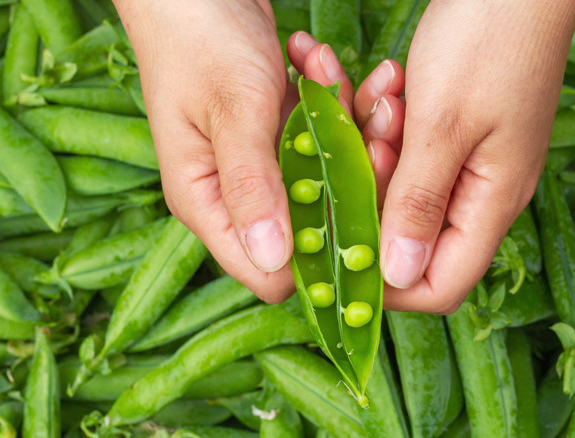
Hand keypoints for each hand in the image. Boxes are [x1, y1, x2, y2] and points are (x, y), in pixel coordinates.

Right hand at [114, 0, 403, 302]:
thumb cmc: (198, 38)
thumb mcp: (231, 111)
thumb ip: (250, 185)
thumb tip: (272, 259)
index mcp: (207, 202)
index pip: (268, 271)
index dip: (322, 261)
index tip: (370, 221)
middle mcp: (236, 193)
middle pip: (311, 223)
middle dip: (352, 178)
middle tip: (376, 125)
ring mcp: (261, 163)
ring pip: (326, 175)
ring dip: (347, 125)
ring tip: (343, 73)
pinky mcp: (280, 134)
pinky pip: (323, 136)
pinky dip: (333, 100)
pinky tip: (318, 59)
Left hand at [379, 0, 574, 312]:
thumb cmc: (490, 38)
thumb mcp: (443, 126)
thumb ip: (418, 204)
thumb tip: (398, 275)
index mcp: (491, 203)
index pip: (440, 285)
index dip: (387, 283)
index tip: (341, 249)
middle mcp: (483, 192)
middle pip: (410, 235)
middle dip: (370, 195)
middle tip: (359, 144)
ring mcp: (469, 161)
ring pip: (401, 187)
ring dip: (374, 149)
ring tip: (381, 98)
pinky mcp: (454, 131)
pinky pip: (406, 149)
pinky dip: (386, 124)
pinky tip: (388, 84)